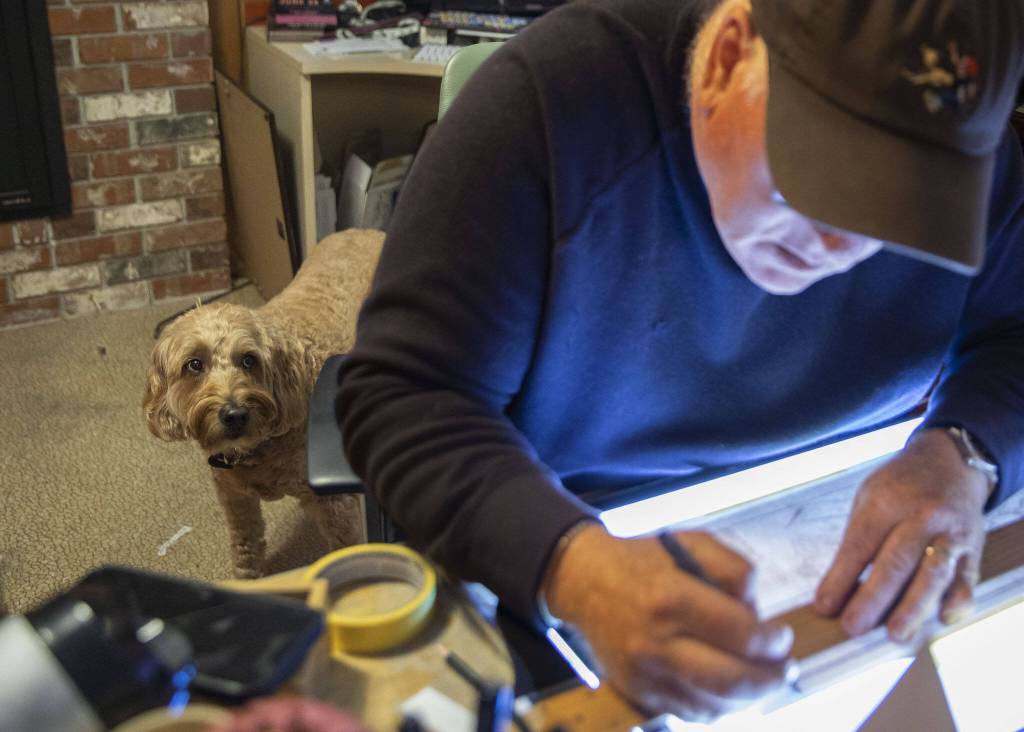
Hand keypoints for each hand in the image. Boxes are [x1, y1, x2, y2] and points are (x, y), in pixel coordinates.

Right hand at [543, 525, 793, 721]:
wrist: (585, 582)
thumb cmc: (643, 560)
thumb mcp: (692, 543)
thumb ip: (735, 570)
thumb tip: (758, 613)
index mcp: (671, 598)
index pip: (741, 634)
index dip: (773, 641)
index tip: (782, 636)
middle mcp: (656, 642)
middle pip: (732, 680)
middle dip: (770, 679)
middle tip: (784, 668)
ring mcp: (645, 673)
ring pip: (714, 706)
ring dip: (749, 699)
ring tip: (760, 680)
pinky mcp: (638, 692)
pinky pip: (690, 714)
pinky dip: (718, 708)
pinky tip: (728, 689)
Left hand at [815, 428, 989, 640]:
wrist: (950, 462)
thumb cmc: (899, 487)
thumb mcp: (868, 498)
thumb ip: (857, 540)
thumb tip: (837, 587)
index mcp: (886, 502)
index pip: (859, 545)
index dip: (840, 578)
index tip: (824, 607)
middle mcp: (921, 516)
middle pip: (895, 563)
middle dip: (872, 599)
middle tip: (853, 628)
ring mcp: (951, 532)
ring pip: (933, 574)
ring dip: (913, 608)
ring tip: (895, 634)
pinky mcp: (974, 547)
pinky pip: (968, 578)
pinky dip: (957, 601)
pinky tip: (943, 618)